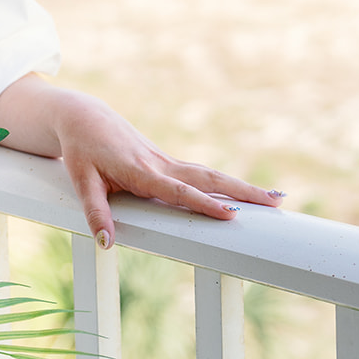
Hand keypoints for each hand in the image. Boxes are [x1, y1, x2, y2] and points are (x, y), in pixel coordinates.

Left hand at [0, 74, 282, 248]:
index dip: (204, 204)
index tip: (231, 215)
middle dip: (243, 191)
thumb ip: (95, 210)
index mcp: (140, 170)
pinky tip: (246, 194)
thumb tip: (107, 242)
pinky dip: (226, 183)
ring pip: (210, 174)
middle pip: (208, 179)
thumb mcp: (81, 179)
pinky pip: (201, 174)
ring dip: (242, 187)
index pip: (178, 191)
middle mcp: (160, 164)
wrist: (84, 117)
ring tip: (276, 199)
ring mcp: (166, 161)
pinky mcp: (167, 162)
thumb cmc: (81, 149)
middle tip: (277, 203)